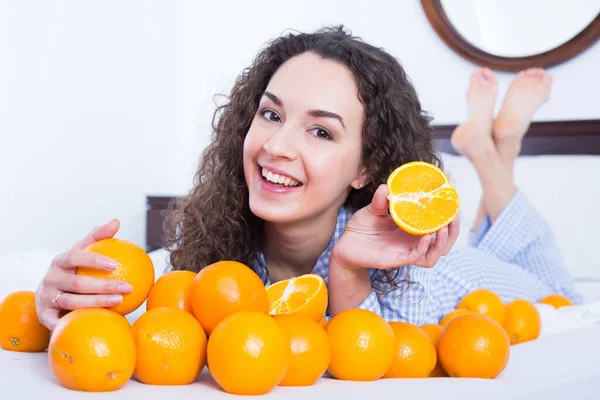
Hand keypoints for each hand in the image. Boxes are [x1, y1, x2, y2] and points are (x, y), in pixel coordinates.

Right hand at [35, 219, 132, 329]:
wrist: (48, 295)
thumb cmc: (73, 270)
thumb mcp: (82, 253)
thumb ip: (98, 238)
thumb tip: (116, 221)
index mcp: (59, 261)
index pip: (75, 256)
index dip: (94, 260)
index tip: (115, 265)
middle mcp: (50, 278)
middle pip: (77, 283)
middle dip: (104, 286)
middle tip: (127, 287)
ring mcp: (46, 298)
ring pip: (73, 302)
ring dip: (98, 303)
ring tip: (120, 301)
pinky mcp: (44, 316)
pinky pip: (62, 322)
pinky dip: (76, 322)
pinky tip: (98, 322)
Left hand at [332, 184, 459, 270]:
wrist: (345, 244)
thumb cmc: (362, 226)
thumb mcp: (373, 209)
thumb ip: (380, 200)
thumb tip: (386, 186)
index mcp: (413, 227)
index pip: (438, 223)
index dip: (449, 213)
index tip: (453, 196)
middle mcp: (413, 240)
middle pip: (444, 241)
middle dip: (454, 230)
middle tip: (455, 215)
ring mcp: (407, 251)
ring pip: (435, 253)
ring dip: (444, 242)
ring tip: (445, 228)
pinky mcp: (398, 259)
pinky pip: (417, 257)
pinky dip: (424, 248)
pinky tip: (427, 236)